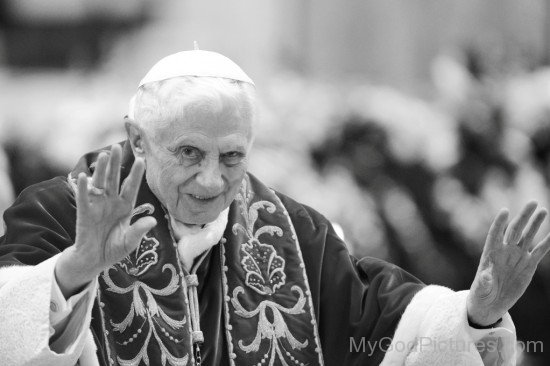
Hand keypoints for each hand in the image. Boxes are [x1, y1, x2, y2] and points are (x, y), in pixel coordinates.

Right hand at [55, 145, 155, 296]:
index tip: (142, 160)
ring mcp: (98, 206)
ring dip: (101, 170)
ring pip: (100, 184)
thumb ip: (139, 231)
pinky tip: (85, 176)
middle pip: (114, 180)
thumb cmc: (114, 249)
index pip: (131, 187)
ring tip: (104, 156)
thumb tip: (153, 220)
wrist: (94, 260)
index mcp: (125, 207)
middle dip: (116, 164)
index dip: (136, 175)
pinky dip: (84, 188)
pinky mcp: (84, 213)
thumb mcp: (130, 242)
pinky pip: (84, 198)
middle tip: (117, 147)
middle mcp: (112, 203)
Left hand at [467, 201, 549, 325]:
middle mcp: (505, 250)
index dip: (500, 222)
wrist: (492, 302)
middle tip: (532, 203)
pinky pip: (539, 251)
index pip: (495, 233)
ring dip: (535, 224)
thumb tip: (486, 275)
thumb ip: (484, 281)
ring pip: (528, 236)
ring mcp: (517, 256)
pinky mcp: (529, 264)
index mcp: (491, 252)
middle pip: (515, 229)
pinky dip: (547, 242)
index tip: (505, 211)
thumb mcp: (481, 289)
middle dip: (523, 216)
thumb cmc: (482, 293)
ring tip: (543, 210)